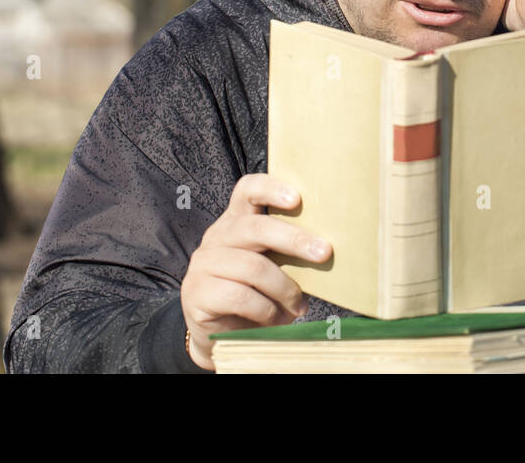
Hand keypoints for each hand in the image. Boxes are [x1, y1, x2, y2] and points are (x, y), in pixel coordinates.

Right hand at [180, 173, 331, 370]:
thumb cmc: (257, 294)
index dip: (271, 189)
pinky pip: (240, 297)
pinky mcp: (198, 293)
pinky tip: (277, 319)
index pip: (247, 190)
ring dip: (284, 288)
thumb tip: (326, 249)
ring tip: (299, 306)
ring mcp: (204, 264)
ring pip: (253, 267)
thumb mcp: (274, 267)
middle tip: (324, 253)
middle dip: (294, 239)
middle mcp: (217, 237)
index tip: (297, 199)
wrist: (219, 335)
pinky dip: (267, 309)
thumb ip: (288, 253)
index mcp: (236, 222)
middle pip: (255, 228)